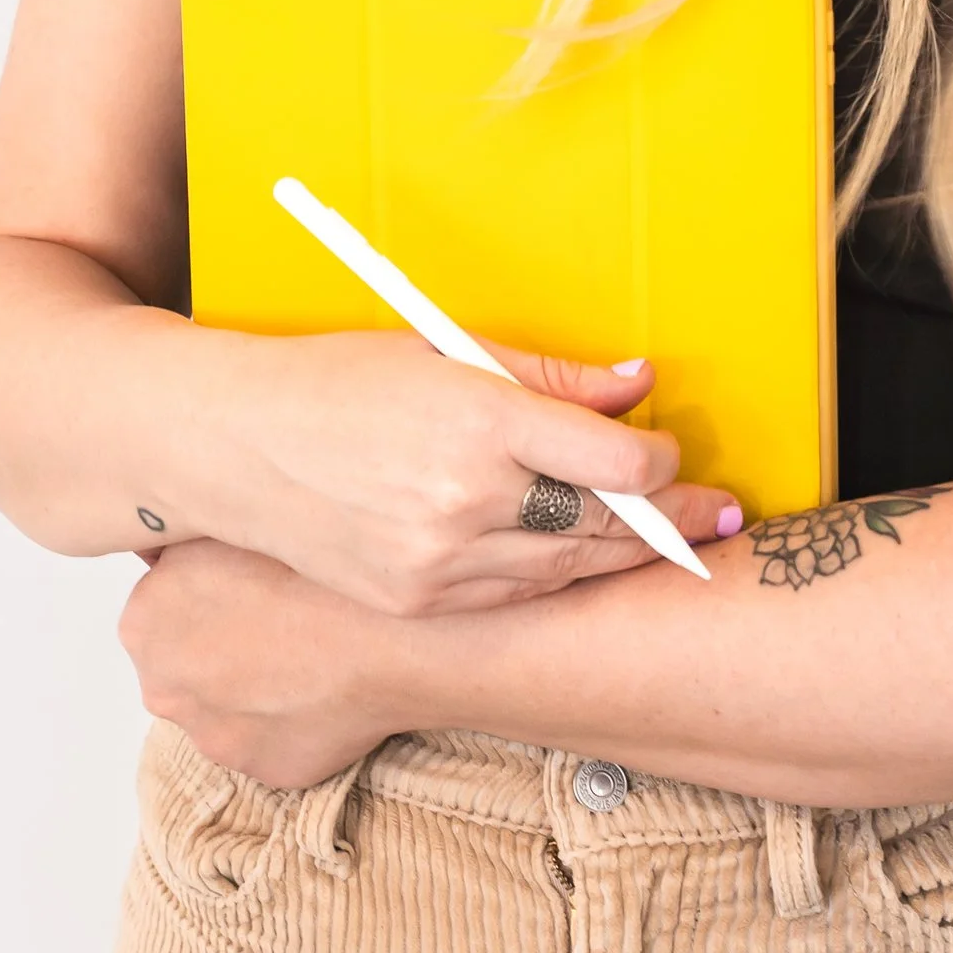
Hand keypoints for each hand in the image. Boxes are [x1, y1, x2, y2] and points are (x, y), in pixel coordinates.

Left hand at [120, 537, 421, 785]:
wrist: (385, 638)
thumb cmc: (308, 573)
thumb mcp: (223, 527)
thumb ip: (180, 548)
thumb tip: (168, 555)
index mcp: (142, 624)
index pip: (160, 603)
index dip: (204, 588)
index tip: (243, 581)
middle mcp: (163, 689)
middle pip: (185, 660)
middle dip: (219, 643)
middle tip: (276, 616)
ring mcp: (212, 737)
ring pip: (225, 704)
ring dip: (252, 684)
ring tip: (306, 653)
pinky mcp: (261, 770)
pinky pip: (267, 738)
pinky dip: (288, 718)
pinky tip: (322, 688)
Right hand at [201, 326, 741, 615]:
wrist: (235, 447)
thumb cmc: (337, 382)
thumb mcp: (444, 351)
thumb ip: (550, 378)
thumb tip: (639, 385)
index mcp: (480, 420)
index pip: (619, 462)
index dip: (662, 459)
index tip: (669, 448)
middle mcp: (467, 498)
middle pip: (608, 525)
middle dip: (673, 518)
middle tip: (717, 510)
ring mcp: (441, 561)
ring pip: (570, 569)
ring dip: (625, 554)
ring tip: (667, 539)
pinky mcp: (419, 601)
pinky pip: (518, 597)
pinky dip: (558, 577)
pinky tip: (582, 560)